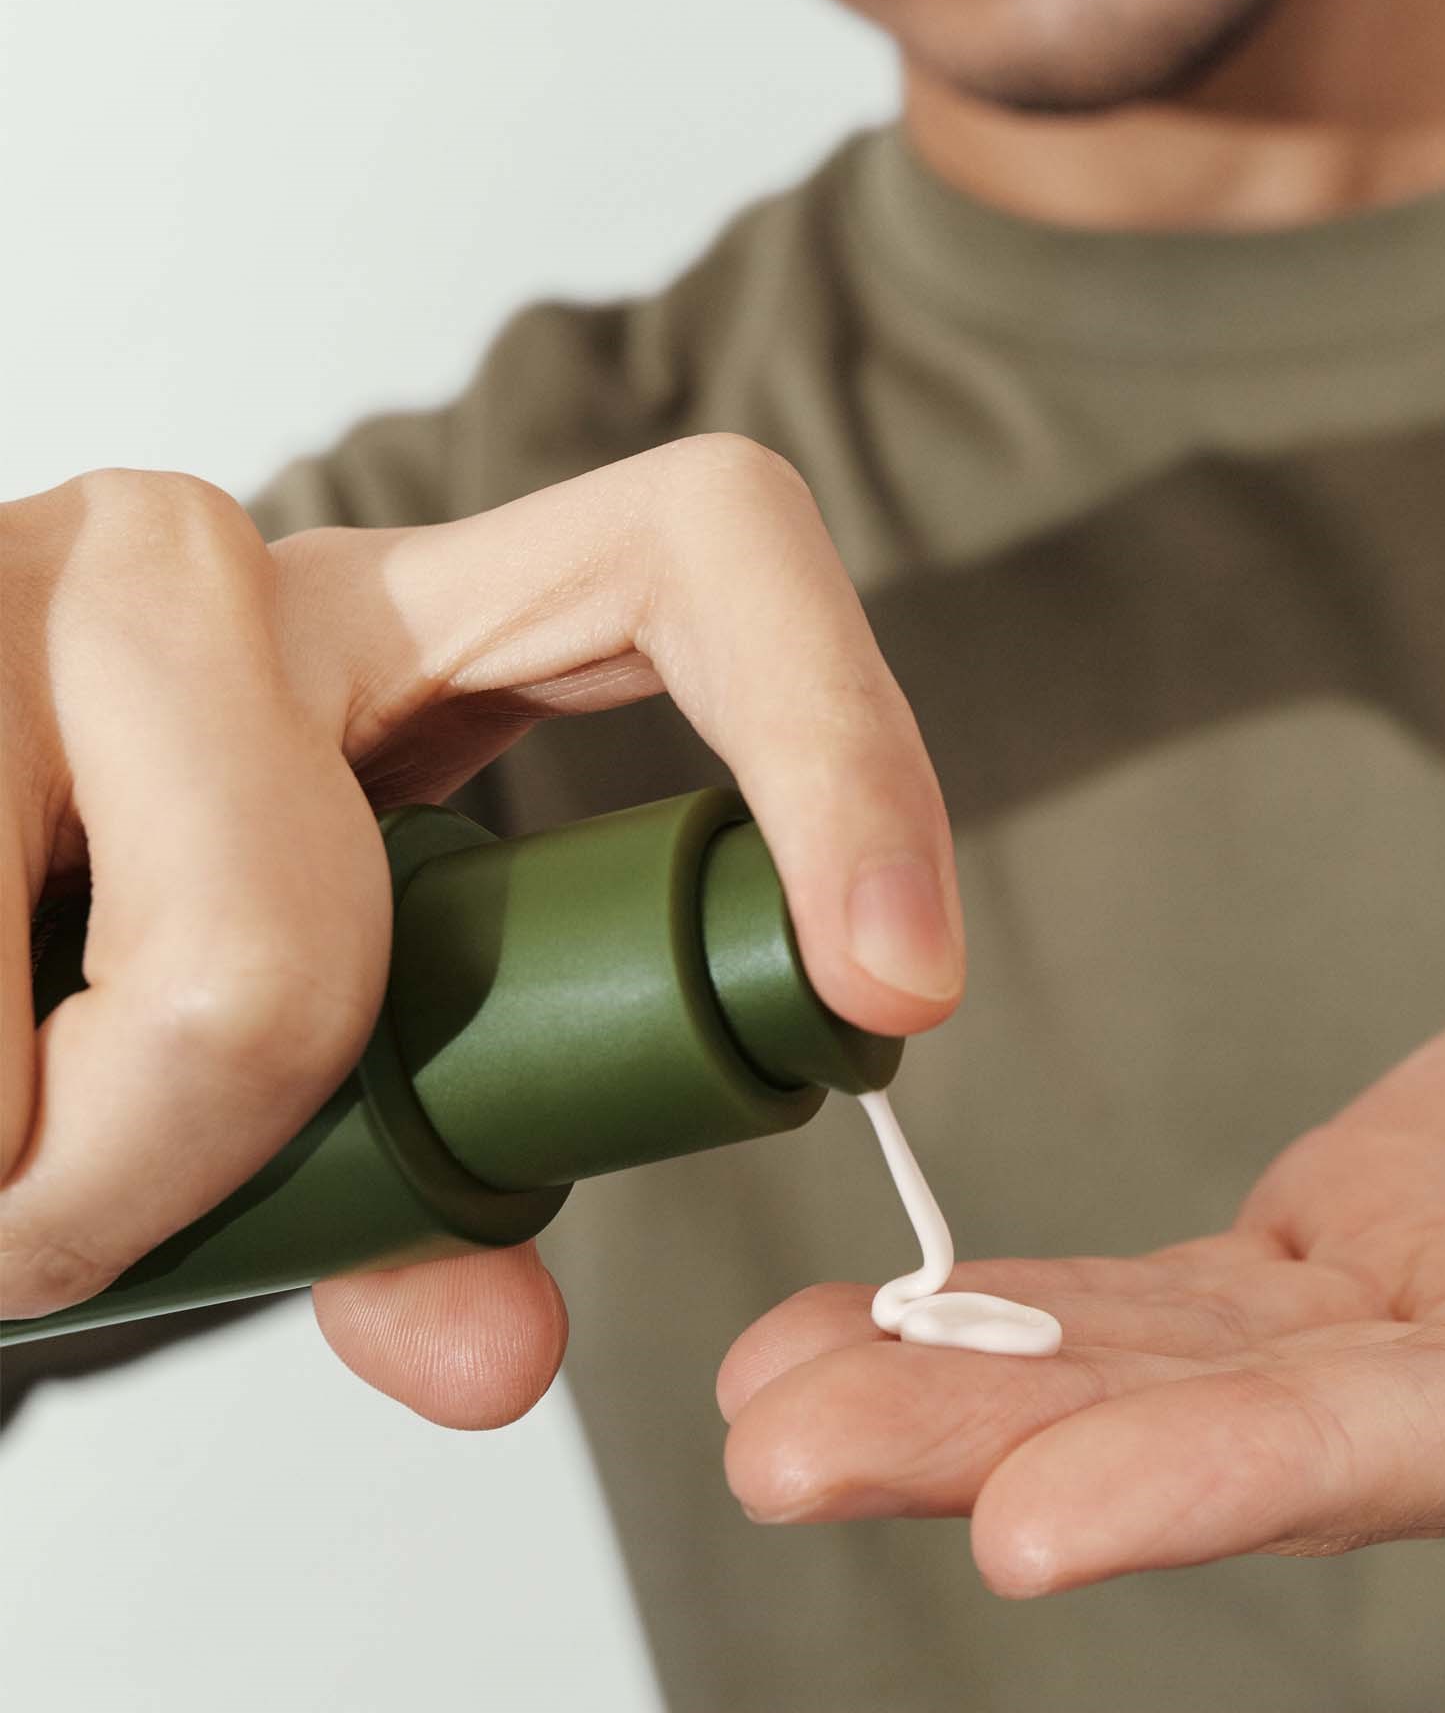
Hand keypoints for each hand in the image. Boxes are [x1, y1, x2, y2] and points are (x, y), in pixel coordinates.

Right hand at [2, 445, 960, 1422]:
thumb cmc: (104, 947)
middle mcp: (218, 562)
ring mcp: (27, 580)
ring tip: (11, 1163)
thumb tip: (505, 1356)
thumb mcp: (297, 1019)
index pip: (703, 549)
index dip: (837, 745)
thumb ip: (418, 1180)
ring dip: (80, 1181)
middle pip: (340, 928)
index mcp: (404, 609)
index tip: (895, 983)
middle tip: (120, 1208)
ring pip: (208, 985)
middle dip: (239, 1150)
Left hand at [720, 742, 1444, 1595]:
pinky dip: (1035, 1304)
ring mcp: (1438, 1310)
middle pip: (1261, 1441)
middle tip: (787, 1454)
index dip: (1248, 1483)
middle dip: (1020, 1454)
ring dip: (975, 1390)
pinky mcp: (1370, 1235)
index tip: (1033, 1521)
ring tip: (771, 1398)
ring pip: (1184, 1374)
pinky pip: (1185, 1289)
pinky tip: (884, 1314)